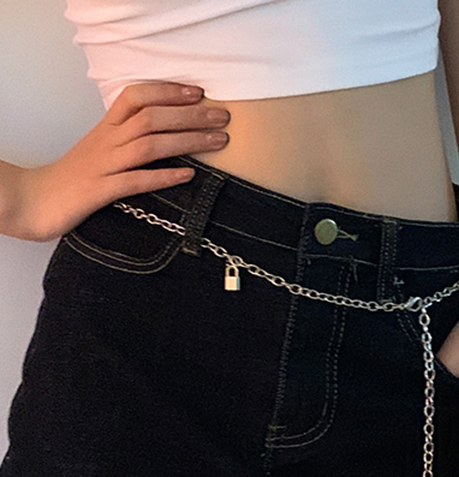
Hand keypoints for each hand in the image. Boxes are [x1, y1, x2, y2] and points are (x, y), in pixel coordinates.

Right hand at [19, 82, 230, 240]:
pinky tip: (188, 175)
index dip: (168, 91)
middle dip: (190, 115)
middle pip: (151, 118)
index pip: (136, 97)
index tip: (198, 92)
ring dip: (187, 141)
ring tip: (218, 141)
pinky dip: (163, 177)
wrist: (32, 201)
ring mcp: (103, 166)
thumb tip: (167, 136)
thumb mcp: (101, 151)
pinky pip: (135, 181)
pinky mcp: (99, 192)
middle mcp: (106, 142)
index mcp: (106, 128)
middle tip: (223, 116)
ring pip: (148, 145)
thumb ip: (128, 141)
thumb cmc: (73, 178)